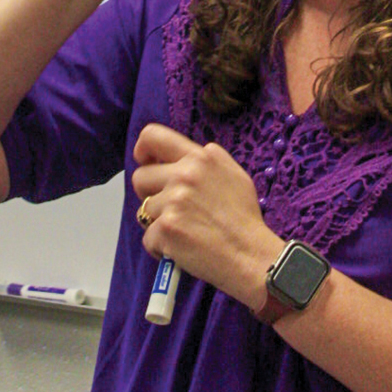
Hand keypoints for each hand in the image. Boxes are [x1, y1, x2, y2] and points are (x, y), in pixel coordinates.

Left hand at [131, 123, 284, 308]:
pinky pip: (148, 238)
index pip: (152, 136)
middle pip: (140, 177)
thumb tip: (182, 159)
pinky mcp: (166, 228)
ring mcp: (173, 202)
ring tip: (185, 232)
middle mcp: (185, 175)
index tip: (146, 164)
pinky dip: (161, 247)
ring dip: (159, 224)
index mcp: (201, 158)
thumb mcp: (234, 174)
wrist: (251, 255)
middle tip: (170, 210)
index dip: (142, 151)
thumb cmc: (244, 219)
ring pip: (144, 210)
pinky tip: (183, 249)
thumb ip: (205, 162)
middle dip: (149, 195)